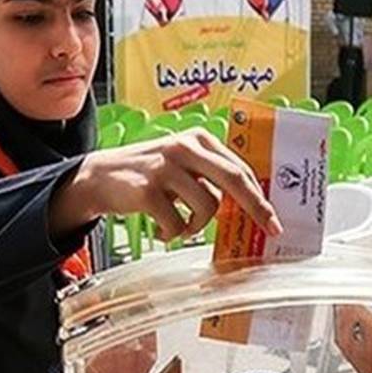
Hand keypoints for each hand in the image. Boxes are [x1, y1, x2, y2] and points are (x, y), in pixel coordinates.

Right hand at [50, 129, 282, 240]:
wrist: (99, 177)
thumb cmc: (148, 174)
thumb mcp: (181, 163)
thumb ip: (210, 174)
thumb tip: (249, 201)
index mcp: (198, 138)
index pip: (239, 168)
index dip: (259, 195)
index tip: (272, 218)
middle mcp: (183, 147)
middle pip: (232, 179)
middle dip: (255, 207)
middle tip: (268, 227)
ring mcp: (165, 167)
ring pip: (206, 207)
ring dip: (197, 226)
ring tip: (181, 227)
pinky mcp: (148, 190)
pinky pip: (178, 224)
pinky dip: (173, 234)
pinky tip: (161, 230)